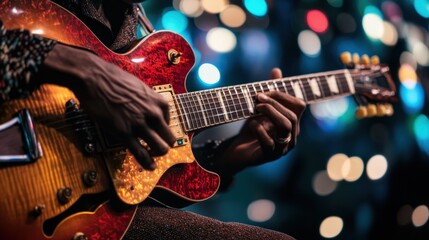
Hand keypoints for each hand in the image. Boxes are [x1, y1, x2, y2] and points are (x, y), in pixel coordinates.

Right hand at [41, 44, 175, 169]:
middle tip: (158, 147)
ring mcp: (140, 124)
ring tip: (153, 157)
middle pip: (169, 138)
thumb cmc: (113, 79)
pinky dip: (147, 163)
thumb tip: (147, 110)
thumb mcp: (139, 88)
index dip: (163, 130)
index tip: (156, 133)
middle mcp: (153, 114)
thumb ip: (147, 101)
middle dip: (165, 145)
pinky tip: (149, 167)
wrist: (94, 78)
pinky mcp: (124, 133)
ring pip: (160, 149)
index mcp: (158, 101)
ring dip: (157, 154)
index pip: (170, 122)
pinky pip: (141, 153)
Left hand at [216, 68, 305, 175]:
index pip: (299, 106)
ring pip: (286, 127)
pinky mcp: (268, 156)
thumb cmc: (252, 131)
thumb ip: (270, 93)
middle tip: (257, 98)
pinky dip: (259, 130)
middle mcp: (291, 137)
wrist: (237, 153)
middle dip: (274, 103)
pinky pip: (269, 142)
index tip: (265, 91)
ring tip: (256, 108)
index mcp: (292, 124)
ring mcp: (281, 148)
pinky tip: (251, 124)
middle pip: (292, 115)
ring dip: (270, 113)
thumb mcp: (260, 110)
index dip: (283, 95)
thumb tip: (277, 70)